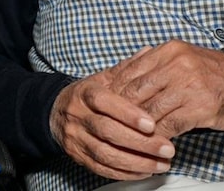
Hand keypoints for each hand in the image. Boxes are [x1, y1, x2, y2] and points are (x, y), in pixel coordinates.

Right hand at [50, 71, 175, 179]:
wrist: (55, 112)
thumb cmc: (87, 96)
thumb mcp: (103, 78)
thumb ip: (127, 69)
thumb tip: (149, 51)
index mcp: (86, 93)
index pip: (105, 102)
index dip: (127, 114)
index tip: (151, 123)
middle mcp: (79, 116)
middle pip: (107, 131)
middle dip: (140, 143)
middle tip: (167, 149)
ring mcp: (76, 138)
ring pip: (105, 153)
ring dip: (136, 162)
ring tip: (162, 164)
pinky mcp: (77, 156)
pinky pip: (101, 168)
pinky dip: (124, 173)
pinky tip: (145, 172)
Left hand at [107, 40, 223, 137]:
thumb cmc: (211, 73)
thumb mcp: (181, 58)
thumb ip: (154, 64)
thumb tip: (121, 74)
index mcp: (168, 51)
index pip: (130, 72)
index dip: (114, 91)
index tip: (105, 105)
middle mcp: (177, 65)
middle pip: (136, 92)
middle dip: (122, 111)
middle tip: (112, 124)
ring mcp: (189, 86)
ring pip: (150, 111)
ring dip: (139, 128)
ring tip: (131, 138)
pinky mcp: (200, 107)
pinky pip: (170, 126)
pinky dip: (159, 137)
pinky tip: (155, 143)